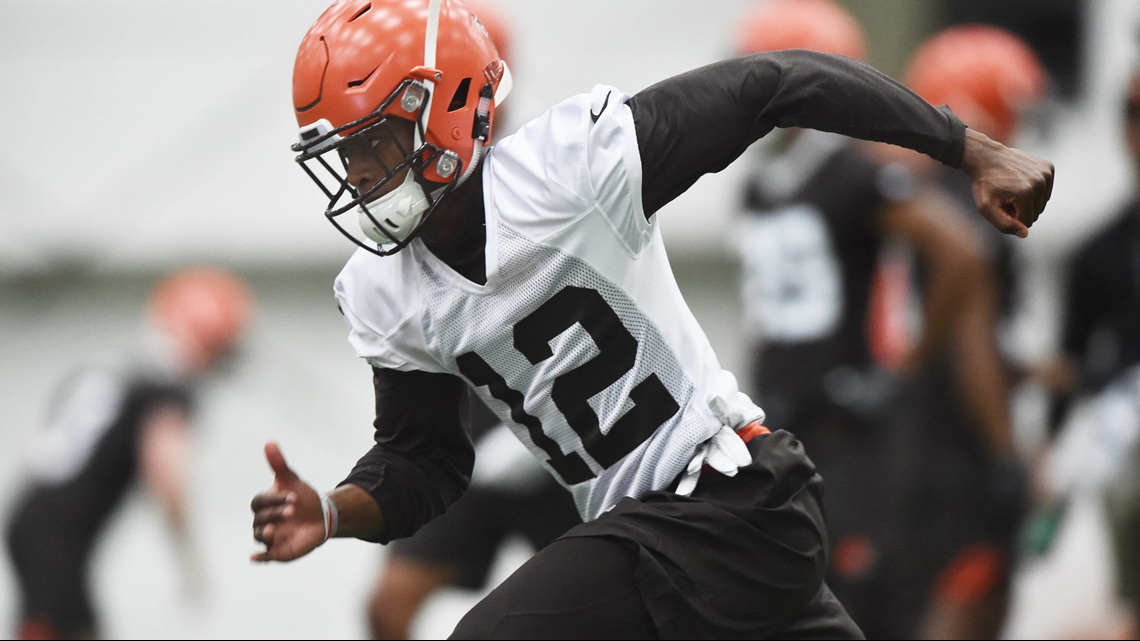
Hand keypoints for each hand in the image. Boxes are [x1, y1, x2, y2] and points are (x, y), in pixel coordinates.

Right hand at [250, 442, 324, 561]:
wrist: (320, 517)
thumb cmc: (303, 498)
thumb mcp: (292, 480)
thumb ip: (279, 464)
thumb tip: (270, 442)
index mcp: (264, 504)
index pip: (259, 502)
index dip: (273, 499)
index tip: (293, 496)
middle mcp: (262, 521)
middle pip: (259, 519)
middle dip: (275, 514)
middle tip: (292, 510)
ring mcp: (269, 537)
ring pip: (259, 536)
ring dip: (264, 534)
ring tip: (273, 530)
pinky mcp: (277, 551)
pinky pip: (263, 557)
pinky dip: (258, 558)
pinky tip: (254, 558)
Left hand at [959, 128, 1054, 237]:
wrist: (986, 157)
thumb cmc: (984, 184)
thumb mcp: (986, 208)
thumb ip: (1004, 224)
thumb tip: (1025, 234)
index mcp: (1026, 193)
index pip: (1027, 222)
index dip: (1012, 217)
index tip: (1001, 205)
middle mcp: (1040, 182)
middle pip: (1036, 212)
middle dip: (1021, 209)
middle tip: (1006, 197)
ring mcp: (1046, 173)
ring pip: (1042, 202)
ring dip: (1027, 201)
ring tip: (1012, 189)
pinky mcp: (1048, 167)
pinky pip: (1045, 190)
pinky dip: (1034, 189)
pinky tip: (1020, 181)